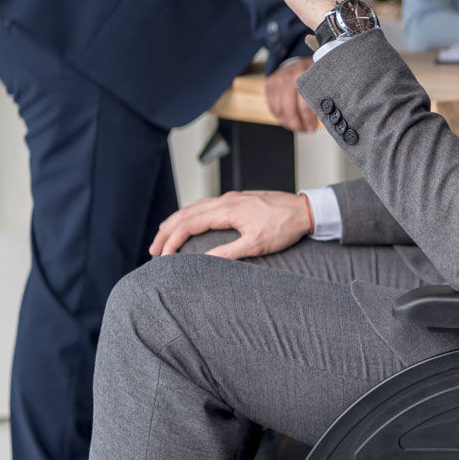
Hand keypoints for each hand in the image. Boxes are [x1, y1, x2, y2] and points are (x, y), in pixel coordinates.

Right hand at [150, 190, 313, 258]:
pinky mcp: (238, 200)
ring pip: (195, 207)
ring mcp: (231, 199)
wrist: (305, 210)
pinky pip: (206, 205)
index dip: (172, 241)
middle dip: (167, 232)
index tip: (162, 257)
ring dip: (177, 222)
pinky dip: (191, 215)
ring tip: (164, 236)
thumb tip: (204, 260)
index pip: (189, 224)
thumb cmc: (284, 227)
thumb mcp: (257, 244)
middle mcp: (226, 201)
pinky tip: (191, 222)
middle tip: (154, 250)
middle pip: (186, 214)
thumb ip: (229, 252)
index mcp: (227, 210)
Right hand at [266, 57, 317, 132]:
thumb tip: (325, 117)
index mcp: (304, 76)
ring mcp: (277, 79)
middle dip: (296, 124)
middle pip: (289, 109)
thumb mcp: (321, 79)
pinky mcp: (269, 83)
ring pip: (279, 109)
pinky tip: (286, 120)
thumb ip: (322, 95)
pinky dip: (278, 116)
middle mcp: (289, 77)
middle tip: (303, 130)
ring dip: (287, 122)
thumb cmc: (312, 71)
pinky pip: (271, 105)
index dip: (308, 120)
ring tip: (295, 127)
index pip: (304, 105)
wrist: (298, 58)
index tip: (311, 129)